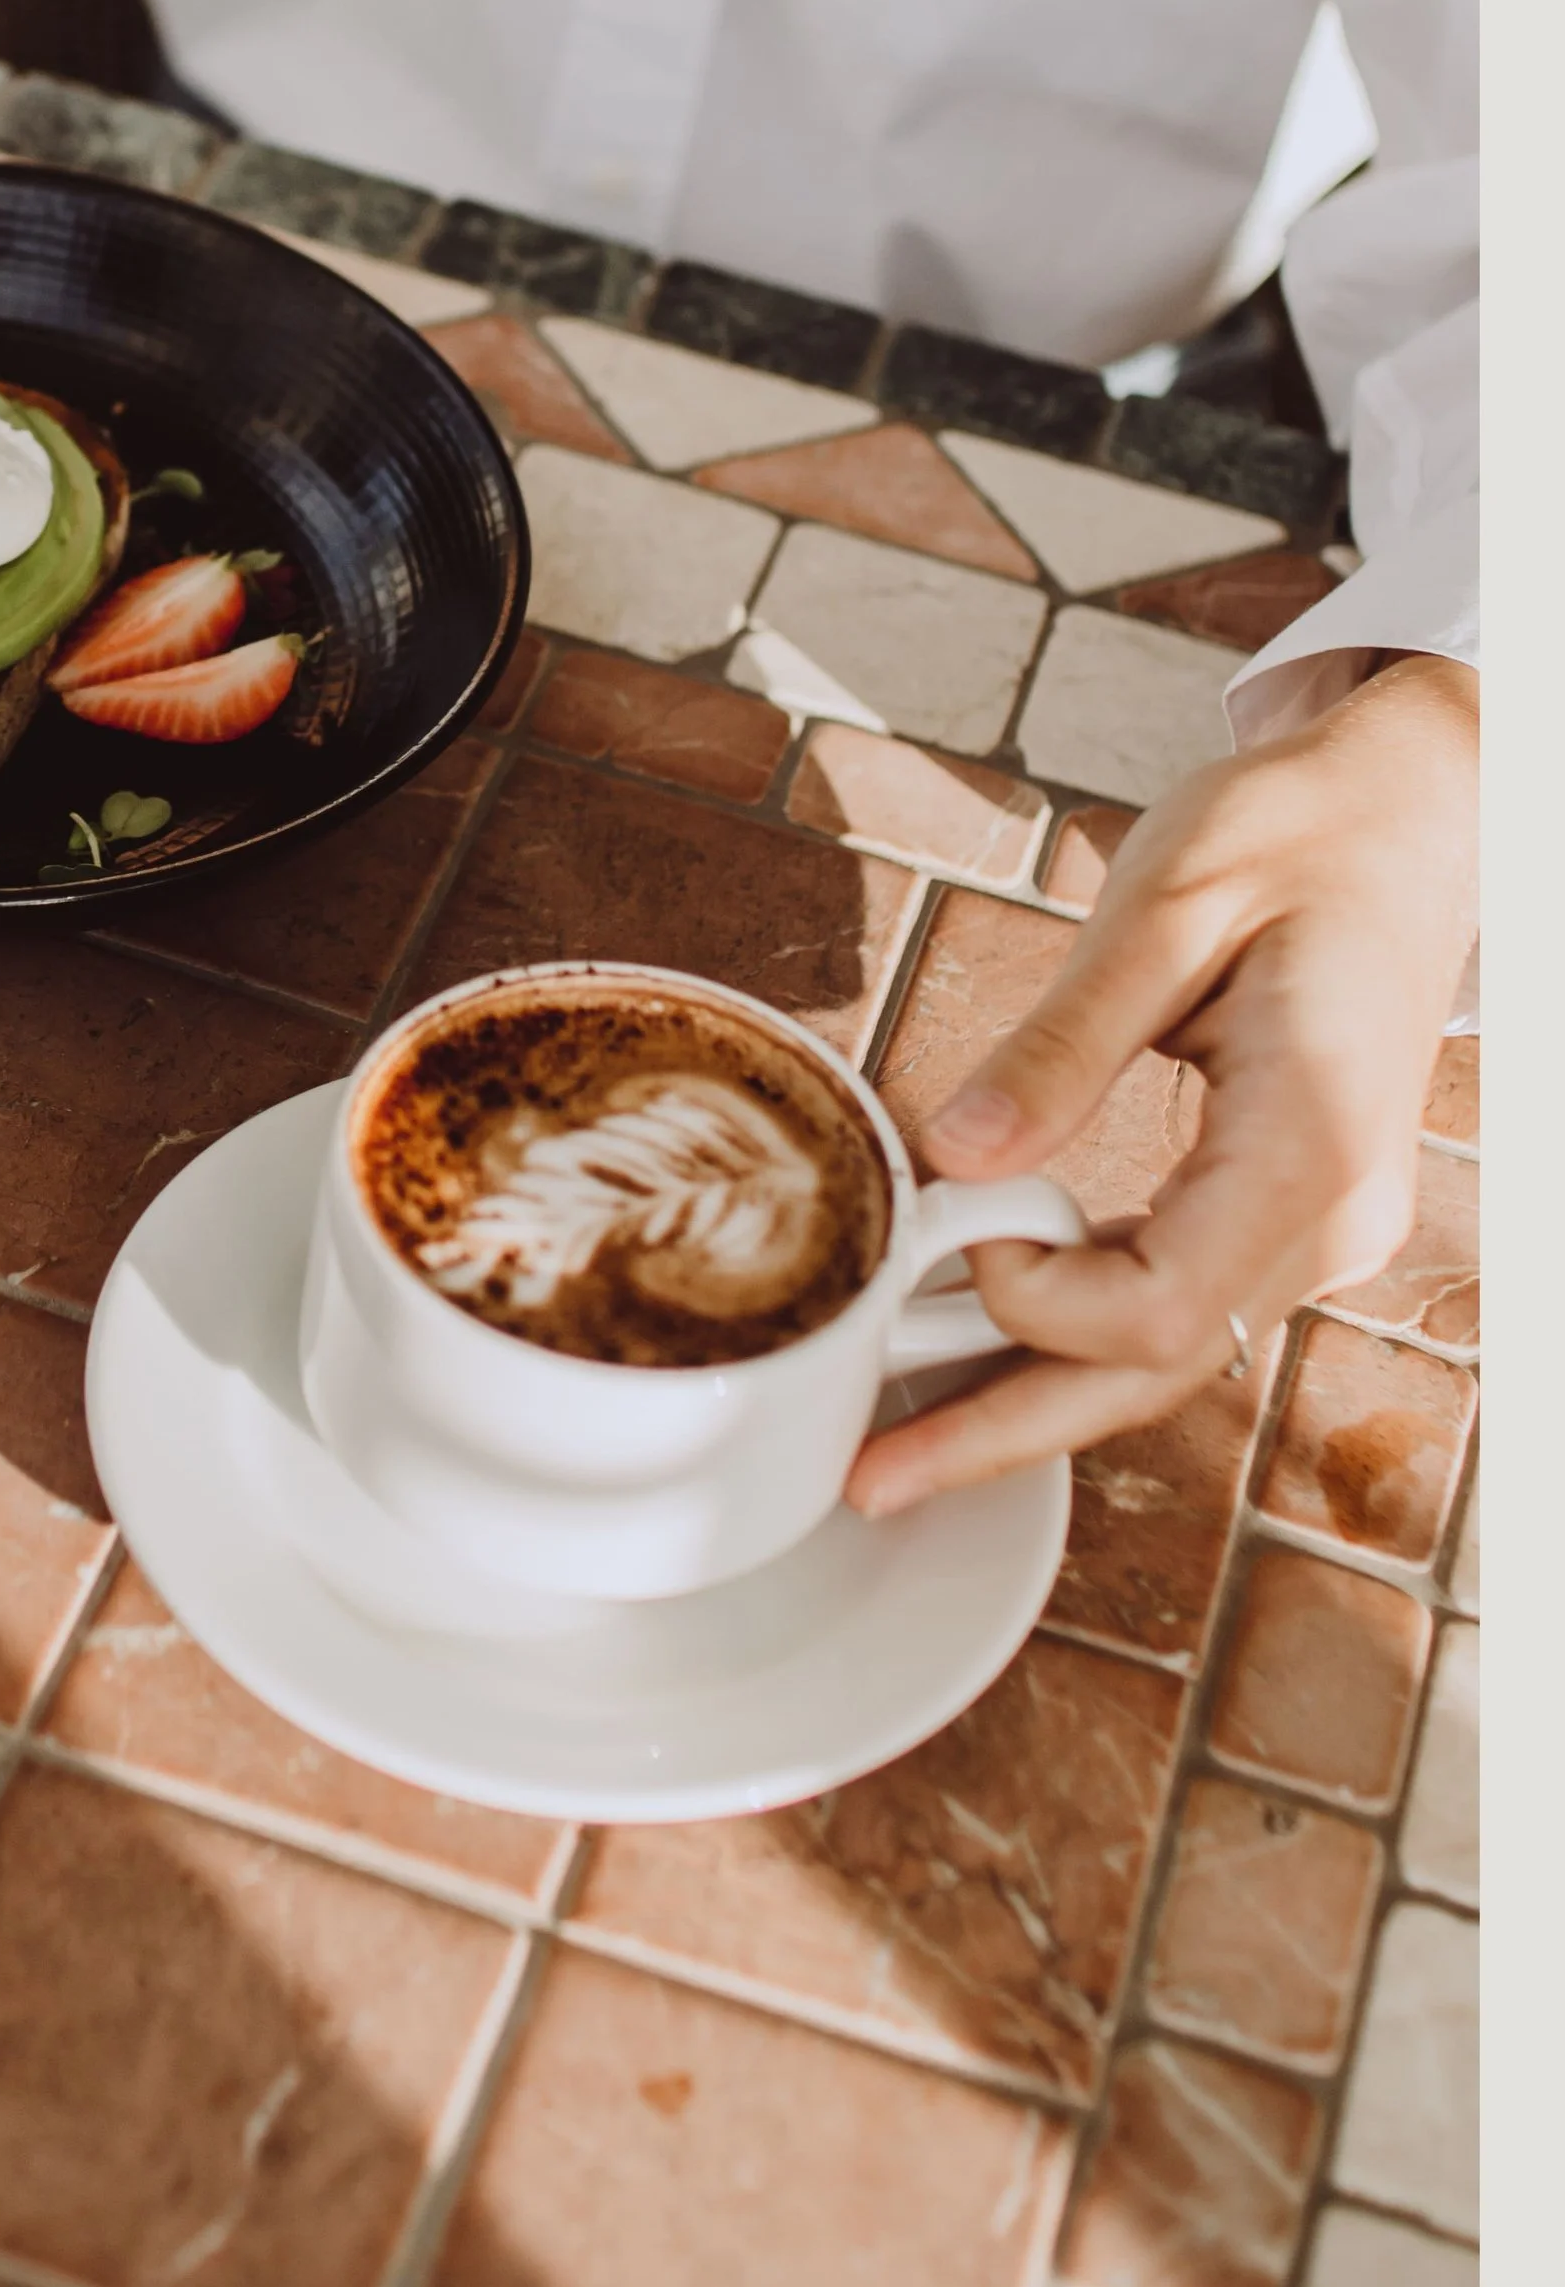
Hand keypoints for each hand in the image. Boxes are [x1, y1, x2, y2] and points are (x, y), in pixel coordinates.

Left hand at [846, 652, 1476, 1515]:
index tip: (940, 1227)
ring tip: (900, 1430)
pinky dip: (1075, 1324)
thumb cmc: (1301, 834)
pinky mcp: (1287, 1203)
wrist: (1413, 811)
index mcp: (1309, 1141)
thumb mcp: (1169, 906)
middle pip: (1158, 1371)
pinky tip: (979, 1332)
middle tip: (872, 1475)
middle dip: (1007, 1432)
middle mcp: (1332, 1212)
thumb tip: (956, 1152)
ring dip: (1034, 1395)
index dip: (1032, 1300)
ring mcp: (1321, 1220)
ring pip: (1168, 1352)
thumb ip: (1063, 1042)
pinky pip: (1178, 1295)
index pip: (1161, 1305)